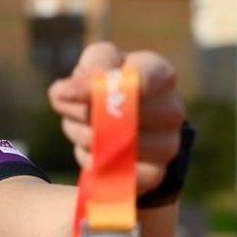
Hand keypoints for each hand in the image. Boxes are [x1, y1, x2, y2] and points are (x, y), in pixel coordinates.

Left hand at [47, 42, 184, 193]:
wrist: (124, 120)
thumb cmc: (109, 83)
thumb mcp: (97, 64)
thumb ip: (86, 70)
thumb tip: (65, 93)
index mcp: (160, 74)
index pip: (142, 78)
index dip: (99, 87)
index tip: (65, 93)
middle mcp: (172, 109)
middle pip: (121, 116)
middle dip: (84, 115)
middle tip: (71, 111)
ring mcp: (168, 144)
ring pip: (115, 146)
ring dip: (85, 139)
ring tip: (82, 130)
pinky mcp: (156, 173)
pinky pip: (117, 173)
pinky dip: (95, 165)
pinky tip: (92, 153)